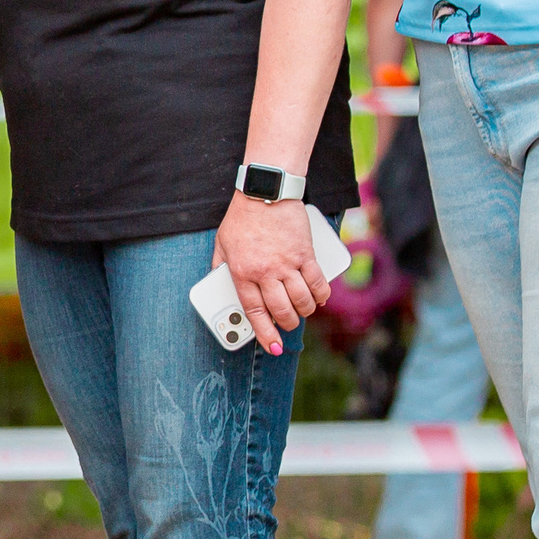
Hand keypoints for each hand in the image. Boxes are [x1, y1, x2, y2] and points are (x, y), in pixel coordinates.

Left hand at [211, 192, 328, 356]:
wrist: (264, 193)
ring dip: (305, 311)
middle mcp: (266, 272)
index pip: (255, 311)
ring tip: (303, 311)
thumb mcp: (221, 244)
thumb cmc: (241, 217)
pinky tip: (319, 298)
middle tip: (288, 324)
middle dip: (287, 323)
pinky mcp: (306, 253)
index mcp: (242, 272)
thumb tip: (218, 283)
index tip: (272, 346)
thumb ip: (220, 266)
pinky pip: (318, 282)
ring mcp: (288, 264)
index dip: (265, 333)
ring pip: (302, 300)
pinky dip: (321, 294)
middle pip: (281, 310)